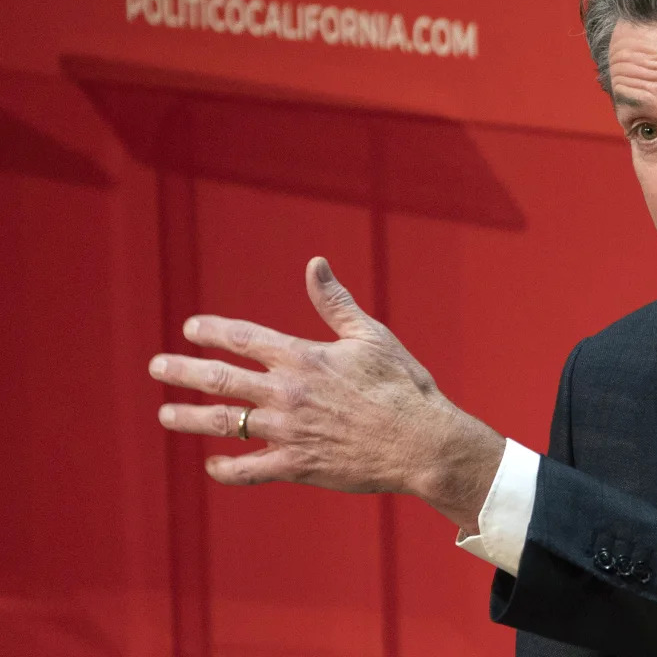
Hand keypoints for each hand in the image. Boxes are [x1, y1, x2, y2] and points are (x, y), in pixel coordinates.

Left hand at [149, 256, 504, 531]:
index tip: (191, 328)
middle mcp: (288, 394)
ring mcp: (289, 432)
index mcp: (304, 358)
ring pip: (224, 424)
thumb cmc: (403, 385)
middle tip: (157, 367)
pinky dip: (226, 469)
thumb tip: (315, 264)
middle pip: (220, 380)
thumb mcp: (371, 336)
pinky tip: (213, 464)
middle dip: (182, 371)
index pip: (243, 339)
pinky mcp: (297, 466)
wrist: (422, 442)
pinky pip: (249, 470)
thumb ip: (335, 303)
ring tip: (166, 414)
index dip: (212, 331)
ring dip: (190, 418)